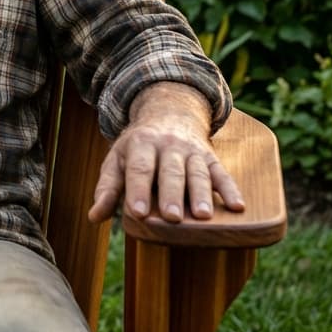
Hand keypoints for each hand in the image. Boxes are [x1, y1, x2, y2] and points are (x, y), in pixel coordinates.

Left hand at [88, 82, 244, 223]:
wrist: (169, 112)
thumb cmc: (138, 147)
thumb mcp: (118, 159)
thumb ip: (108, 187)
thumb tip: (94, 217)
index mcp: (140, 144)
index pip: (138, 168)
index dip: (138, 190)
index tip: (137, 213)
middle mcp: (167, 145)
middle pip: (169, 171)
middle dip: (171, 194)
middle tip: (172, 218)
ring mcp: (191, 150)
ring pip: (197, 172)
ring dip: (201, 194)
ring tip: (203, 216)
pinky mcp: (210, 157)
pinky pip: (222, 172)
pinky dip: (230, 188)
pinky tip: (237, 206)